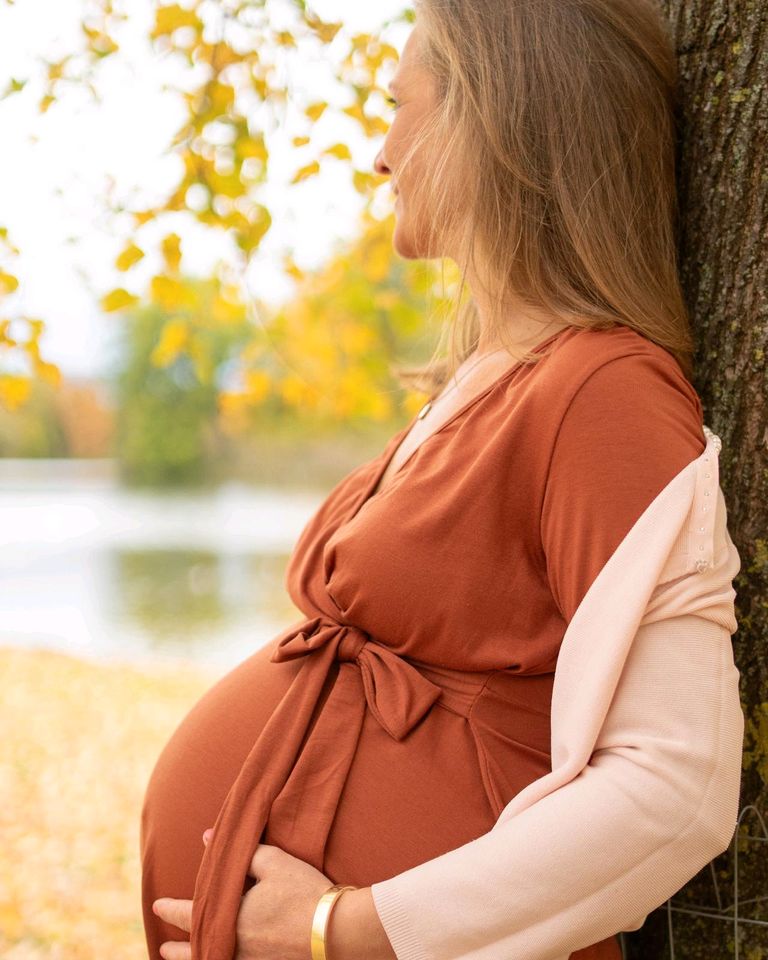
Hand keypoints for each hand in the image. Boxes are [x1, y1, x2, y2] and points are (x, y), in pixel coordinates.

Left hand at [153, 829, 333, 959]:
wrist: (336, 930)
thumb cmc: (304, 891)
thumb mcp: (275, 863)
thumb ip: (242, 852)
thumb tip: (207, 838)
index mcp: (231, 919)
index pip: (190, 914)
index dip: (171, 910)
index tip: (156, 905)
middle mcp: (235, 947)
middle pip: (197, 950)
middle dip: (179, 950)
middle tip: (163, 948)